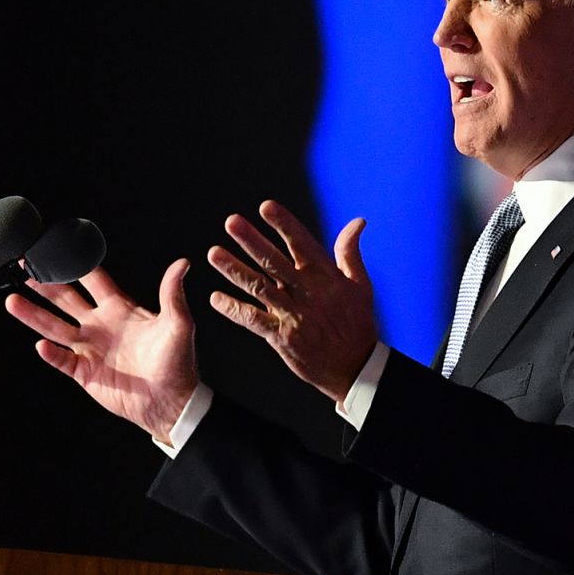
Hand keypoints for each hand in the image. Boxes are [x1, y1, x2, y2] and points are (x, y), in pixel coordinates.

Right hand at [4, 260, 197, 443]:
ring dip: (34, 315)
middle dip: (46, 283)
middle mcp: (100, 325)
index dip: (76, 264)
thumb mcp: (178, 324)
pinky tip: (40, 345)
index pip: (93, 280)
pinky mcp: (84, 372)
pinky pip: (62, 360)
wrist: (171, 402)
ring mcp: (90, 348)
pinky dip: (51, 353)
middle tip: (26, 267)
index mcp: (120, 309)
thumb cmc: (177, 363)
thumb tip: (182, 263)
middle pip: (66, 299)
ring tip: (13, 301)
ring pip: (55, 327)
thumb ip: (172, 294)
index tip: (59, 248)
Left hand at [207, 200, 376, 402]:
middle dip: (252, 241)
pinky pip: (254, 320)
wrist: (354, 368)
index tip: (265, 206)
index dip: (284, 225)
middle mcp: (308, 293)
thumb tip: (358, 221)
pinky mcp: (283, 337)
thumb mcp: (360, 285)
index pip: (302, 244)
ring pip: (259, 288)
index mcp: (327, 277)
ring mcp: (294, 315)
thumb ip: (350, 252)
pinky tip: (215, 298)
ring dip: (235, 270)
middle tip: (231, 222)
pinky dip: (234, 309)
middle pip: (275, 262)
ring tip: (213, 253)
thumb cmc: (357, 322)